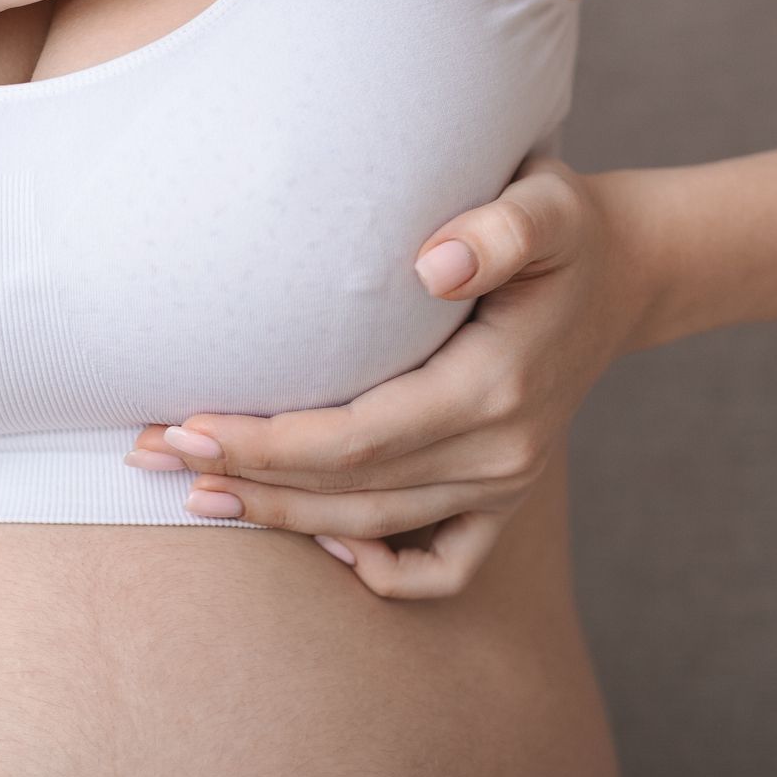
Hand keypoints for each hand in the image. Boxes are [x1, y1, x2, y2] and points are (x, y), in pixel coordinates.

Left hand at [127, 155, 665, 598]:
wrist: (626, 271)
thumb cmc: (564, 228)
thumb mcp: (548, 205)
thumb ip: (502, 229)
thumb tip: (434, 263)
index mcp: (495, 388)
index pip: (356, 439)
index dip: (266, 442)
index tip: (186, 424)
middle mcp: (501, 451)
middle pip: (348, 491)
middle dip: (244, 478)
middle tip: (150, 454)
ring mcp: (506, 482)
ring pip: (374, 528)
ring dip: (280, 516)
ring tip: (195, 492)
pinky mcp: (504, 495)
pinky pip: (441, 566)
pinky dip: (379, 570)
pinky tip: (318, 542)